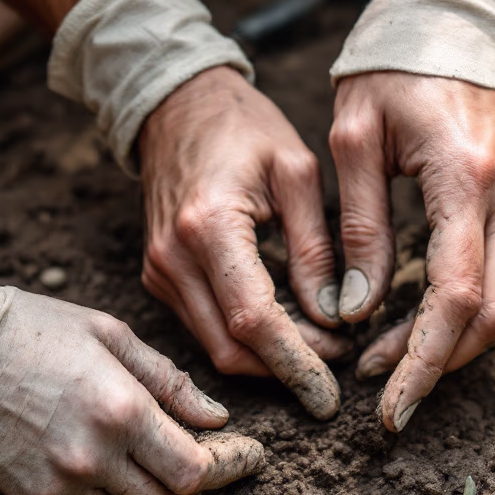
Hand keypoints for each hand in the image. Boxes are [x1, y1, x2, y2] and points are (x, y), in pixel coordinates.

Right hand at [0, 274, 265, 494]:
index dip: (225, 469)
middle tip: (196, 460)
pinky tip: (92, 463)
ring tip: (141, 458)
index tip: (243, 457)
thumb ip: (170, 381)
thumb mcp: (111, 335)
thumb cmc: (33, 329)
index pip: (194, 472)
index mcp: (122, 411)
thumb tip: (217, 419)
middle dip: (190, 488)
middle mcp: (93, 458)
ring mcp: (58, 486)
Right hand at [137, 67, 347, 419]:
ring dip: (267, 360)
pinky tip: (286, 330)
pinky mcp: (159, 275)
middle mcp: (173, 258)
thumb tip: (334, 318)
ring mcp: (159, 270)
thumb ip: (316, 248)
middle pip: (229, 348)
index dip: (296, 362)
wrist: (176, 104)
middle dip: (285, 372)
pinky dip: (245, 340)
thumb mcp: (296, 172)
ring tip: (319, 352)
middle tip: (335, 375)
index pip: (254, 320)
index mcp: (209, 227)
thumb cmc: (244, 127)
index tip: (332, 390)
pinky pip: (203, 326)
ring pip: (214, 347)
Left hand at [330, 72, 494, 431]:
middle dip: (436, 362)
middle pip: (492, 311)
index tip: (389, 405)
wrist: (452, 14)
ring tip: (407, 363)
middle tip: (380, 385)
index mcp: (464, 177)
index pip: (454, 296)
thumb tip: (357, 309)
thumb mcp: (354, 139)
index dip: (420, 359)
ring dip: (469, 343)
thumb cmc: (392, 69)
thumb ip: (361, 227)